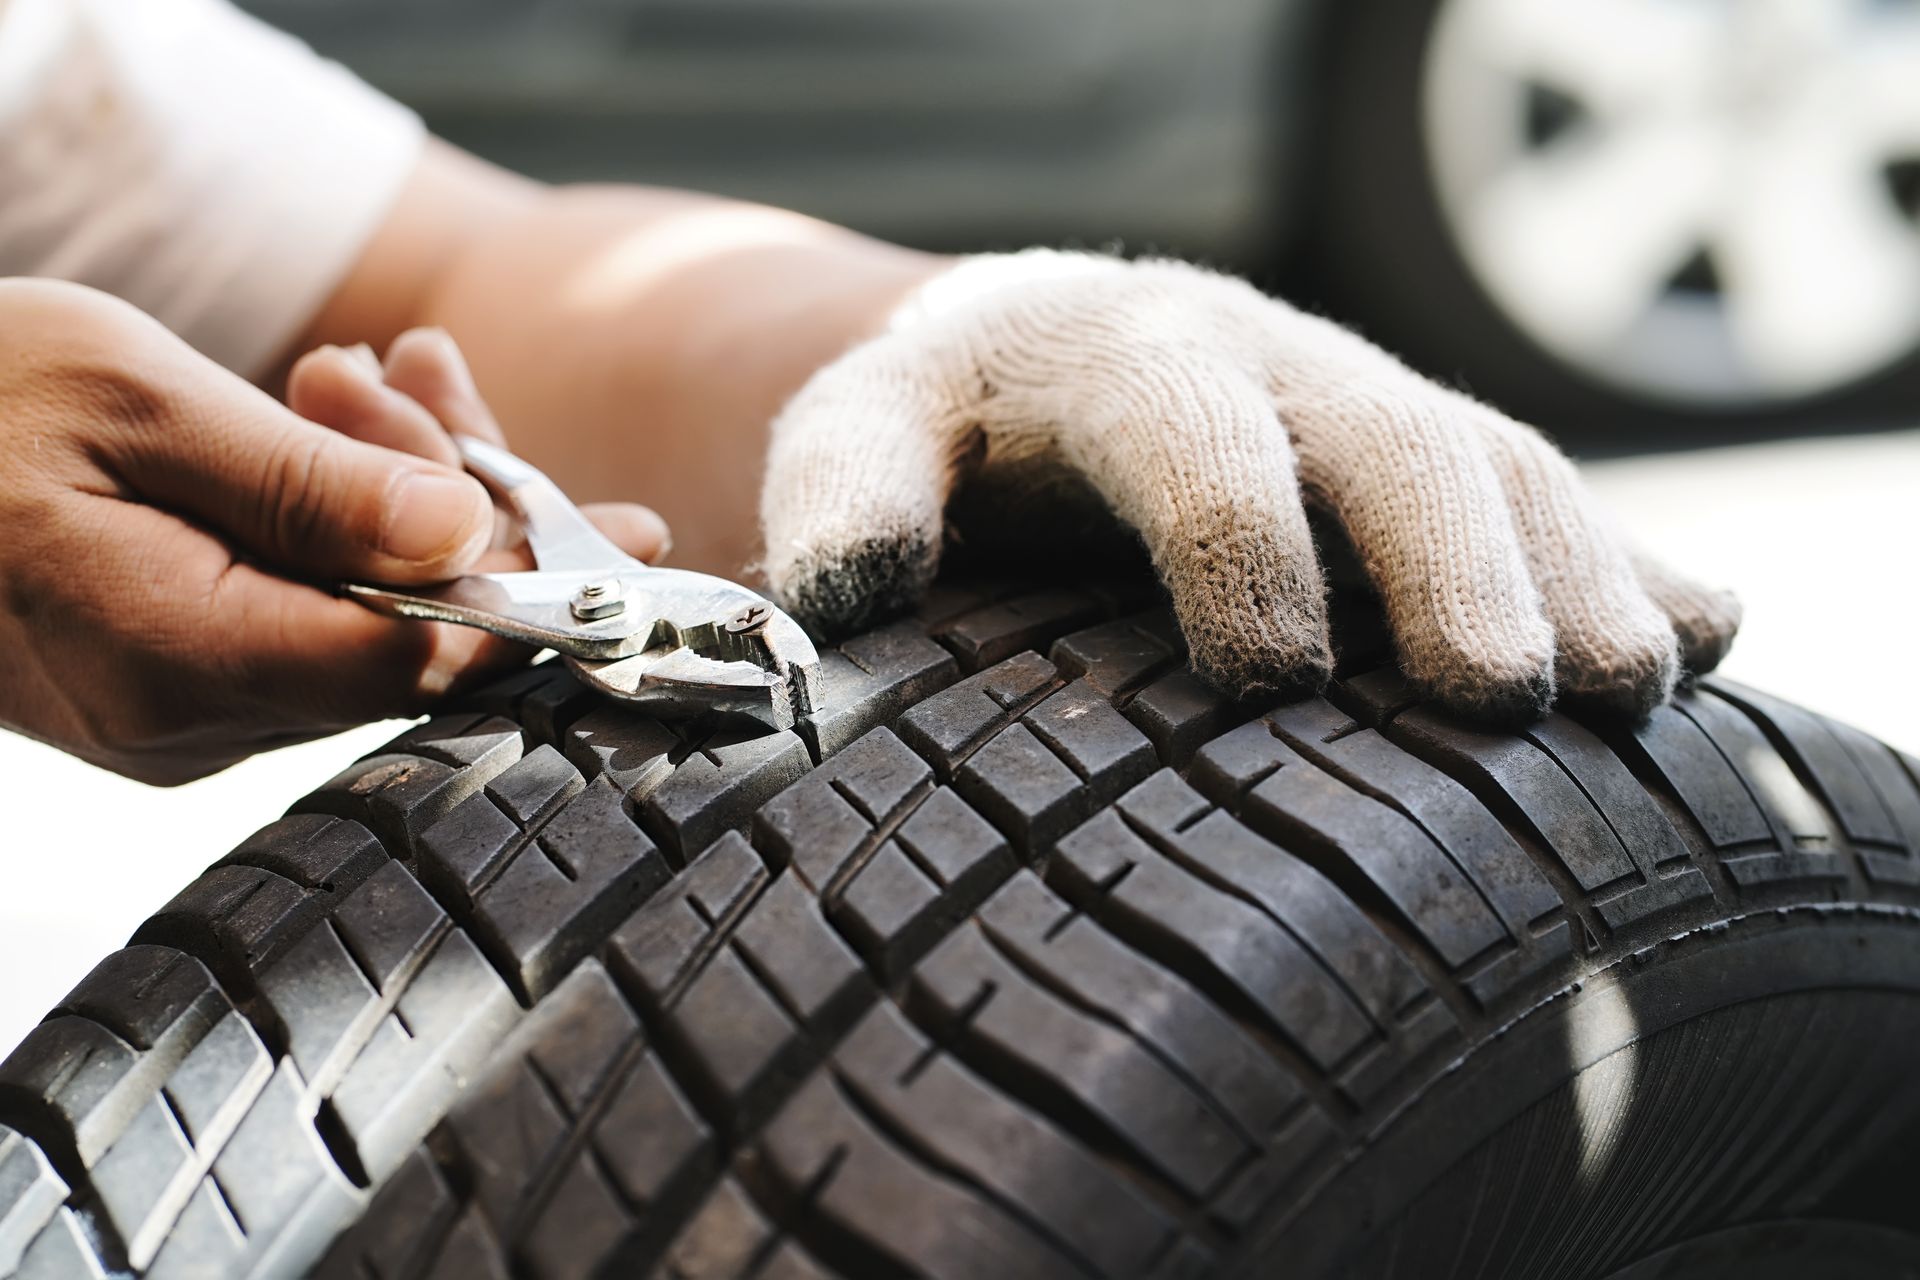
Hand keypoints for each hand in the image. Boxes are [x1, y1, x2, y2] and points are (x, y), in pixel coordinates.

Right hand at [0, 282, 663, 782]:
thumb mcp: (132, 403)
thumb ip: (308, 483)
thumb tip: (465, 536)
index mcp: (180, 660)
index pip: (418, 659)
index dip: (534, 595)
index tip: (625, 537)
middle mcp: (195, 719)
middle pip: (411, 639)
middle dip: (461, 506)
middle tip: (434, 374)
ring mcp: (191, 712)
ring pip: (369, 616)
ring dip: (400, 492)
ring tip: (375, 369)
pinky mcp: (188, 682)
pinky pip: (314, 608)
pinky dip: (345, 518)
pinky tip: (330, 417)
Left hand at [761, 251, 1740, 721]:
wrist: (1043, 348)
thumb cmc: (948, 426)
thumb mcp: (863, 434)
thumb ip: (842, 494)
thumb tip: (847, 593)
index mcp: (1127, 359)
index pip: (1193, 430)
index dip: (1237, 538)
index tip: (1267, 672)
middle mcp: (1273, 368)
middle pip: (1390, 438)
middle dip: (1451, 560)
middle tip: (1496, 695)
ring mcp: (1369, 409)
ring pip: (1498, 463)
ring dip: (1574, 571)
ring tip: (1631, 692)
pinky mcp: (1427, 461)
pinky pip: (1551, 493)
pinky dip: (1633, 560)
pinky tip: (1699, 638)